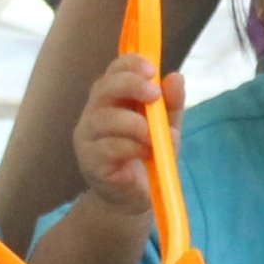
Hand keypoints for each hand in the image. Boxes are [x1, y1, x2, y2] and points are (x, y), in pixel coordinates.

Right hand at [71, 56, 169, 219]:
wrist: (135, 198)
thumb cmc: (148, 156)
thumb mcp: (166, 127)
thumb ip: (171, 104)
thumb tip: (176, 77)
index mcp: (112, 98)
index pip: (114, 71)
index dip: (130, 64)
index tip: (152, 70)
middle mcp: (94, 112)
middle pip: (103, 87)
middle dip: (130, 85)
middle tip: (155, 95)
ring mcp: (87, 137)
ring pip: (104, 118)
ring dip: (135, 123)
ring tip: (154, 136)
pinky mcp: (89, 161)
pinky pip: (107, 147)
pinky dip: (131, 146)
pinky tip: (146, 152)